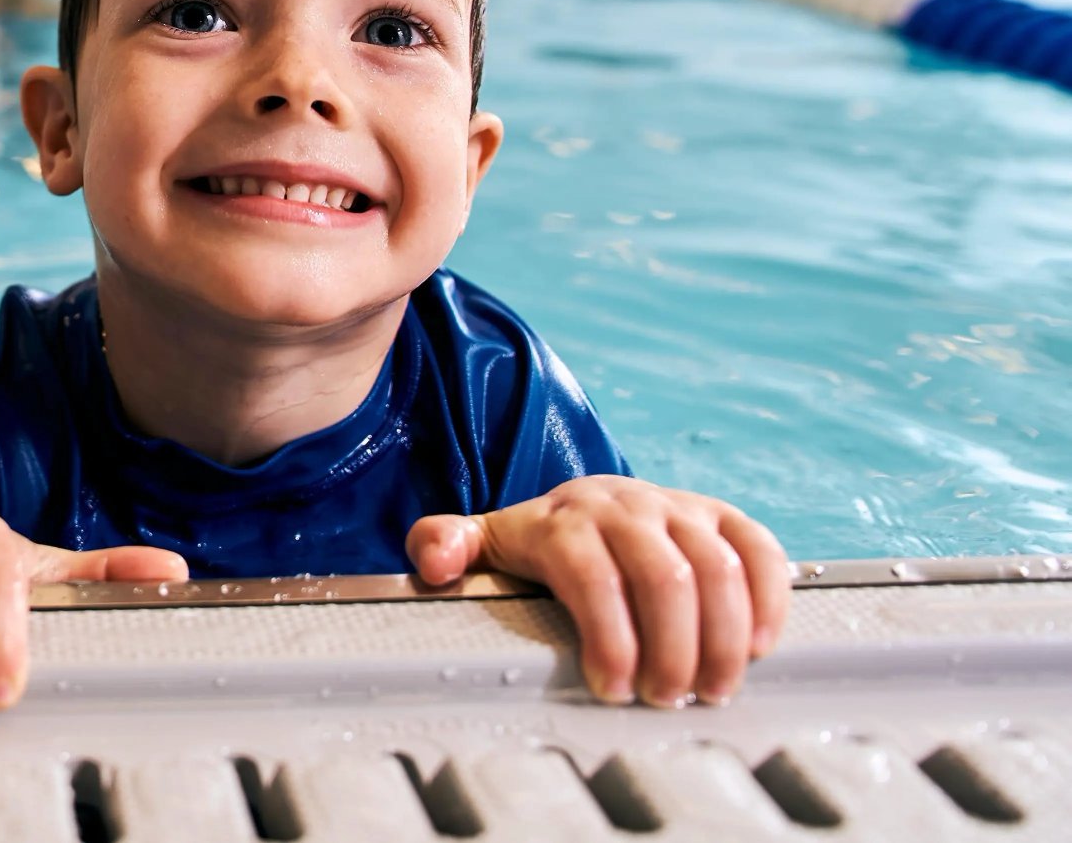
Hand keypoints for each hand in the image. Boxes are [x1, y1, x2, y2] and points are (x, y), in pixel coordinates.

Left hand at [406, 476, 788, 707]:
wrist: (586, 502)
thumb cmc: (538, 542)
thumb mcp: (484, 543)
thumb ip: (444, 545)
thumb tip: (432, 562)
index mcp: (564, 518)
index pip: (591, 573)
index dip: (608, 636)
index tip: (613, 690)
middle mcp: (624, 504)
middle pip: (663, 575)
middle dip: (670, 648)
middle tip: (668, 700)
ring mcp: (678, 507)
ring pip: (717, 566)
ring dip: (721, 636)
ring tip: (713, 690)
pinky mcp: (723, 516)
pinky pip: (760, 548)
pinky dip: (768, 598)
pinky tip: (757, 647)